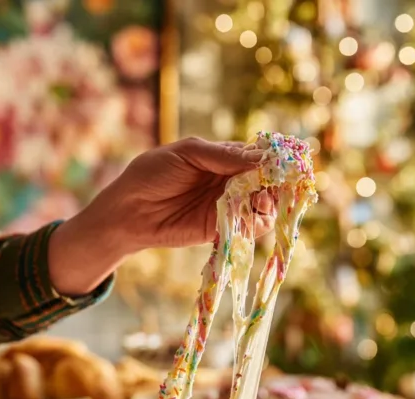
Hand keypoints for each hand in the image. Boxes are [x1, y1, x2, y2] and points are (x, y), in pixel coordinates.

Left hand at [49, 137, 274, 295]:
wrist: (128, 210)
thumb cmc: (152, 173)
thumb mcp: (186, 153)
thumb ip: (222, 155)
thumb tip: (260, 158)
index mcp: (222, 158)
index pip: (257, 155)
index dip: (273, 158)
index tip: (286, 160)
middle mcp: (230, 181)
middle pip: (266, 181)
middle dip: (276, 181)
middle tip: (280, 182)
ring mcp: (228, 205)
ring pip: (263, 205)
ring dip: (270, 201)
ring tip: (263, 199)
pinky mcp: (222, 228)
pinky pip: (250, 227)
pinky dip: (259, 222)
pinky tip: (255, 214)